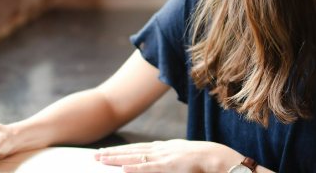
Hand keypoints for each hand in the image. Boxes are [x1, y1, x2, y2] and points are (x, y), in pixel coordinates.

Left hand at [94, 139, 243, 171]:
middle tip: (95, 156)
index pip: (137, 148)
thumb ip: (170, 160)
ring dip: (117, 158)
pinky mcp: (170, 166)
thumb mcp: (183, 159)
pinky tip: (123, 169)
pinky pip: (149, 167)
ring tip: (101, 160)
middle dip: (113, 153)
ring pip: (136, 156)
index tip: (106, 152)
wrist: (220, 158)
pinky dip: (135, 167)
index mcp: (165, 148)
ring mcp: (165, 156)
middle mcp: (161, 149)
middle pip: (132, 150)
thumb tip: (158, 164)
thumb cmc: (204, 160)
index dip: (121, 150)